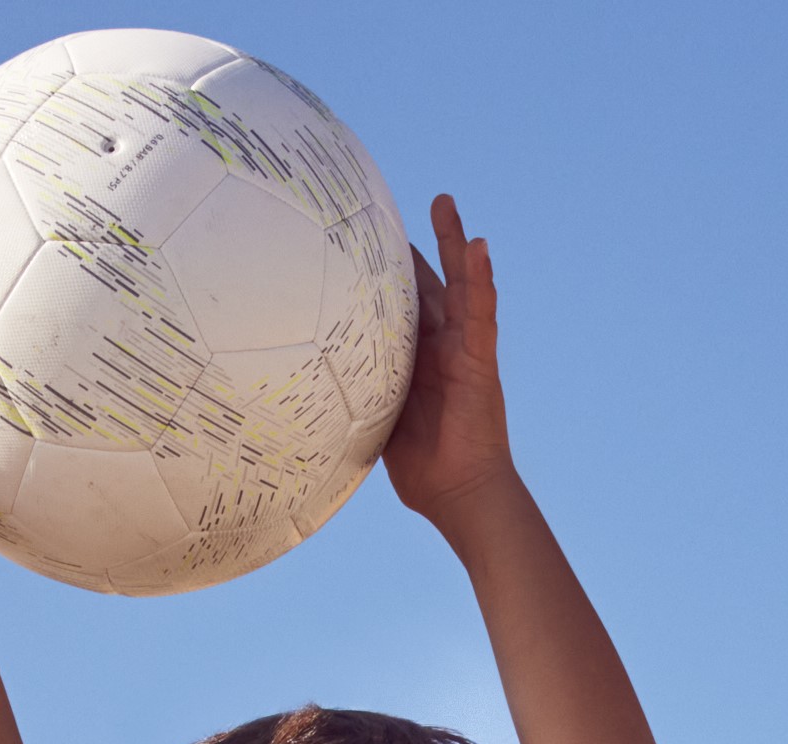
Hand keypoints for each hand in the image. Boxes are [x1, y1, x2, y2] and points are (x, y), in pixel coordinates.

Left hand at [378, 195, 515, 533]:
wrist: (458, 495)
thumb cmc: (422, 467)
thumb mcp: (374, 420)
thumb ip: (353, 395)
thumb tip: (306, 390)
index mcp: (417, 358)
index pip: (400, 305)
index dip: (384, 272)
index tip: (361, 236)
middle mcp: (443, 347)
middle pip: (430, 283)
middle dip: (417, 245)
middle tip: (399, 205)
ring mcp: (464, 349)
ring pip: (459, 285)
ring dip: (454, 242)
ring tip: (443, 203)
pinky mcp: (480, 360)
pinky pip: (481, 313)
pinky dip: (481, 278)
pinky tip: (479, 246)